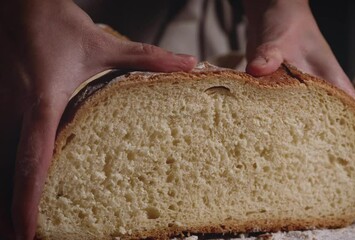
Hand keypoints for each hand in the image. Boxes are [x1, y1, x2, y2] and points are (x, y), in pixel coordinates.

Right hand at [0, 1, 195, 238]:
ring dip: (0, 197)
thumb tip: (189, 62)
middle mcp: (14, 110)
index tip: (25, 234)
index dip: (27, 202)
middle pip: (5, 174)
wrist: (19, 3)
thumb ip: (149, 58)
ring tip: (10, 229)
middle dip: (7, 214)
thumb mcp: (105, 45)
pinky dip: (0, 172)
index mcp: (44, 103)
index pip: (33, 161)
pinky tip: (5, 186)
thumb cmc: (58, 24)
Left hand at [243, 0, 354, 207]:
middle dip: (353, 175)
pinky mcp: (288, 105)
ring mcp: (307, 106)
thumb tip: (259, 68)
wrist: (275, 16)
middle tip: (352, 207)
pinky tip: (281, 168)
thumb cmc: (287, 24)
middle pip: (347, 143)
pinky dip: (294, 152)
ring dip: (323, 168)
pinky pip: (295, 133)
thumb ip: (271, 52)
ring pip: (321, 142)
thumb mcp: (282, 35)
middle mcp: (325, 102)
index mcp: (336, 89)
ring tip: (316, 197)